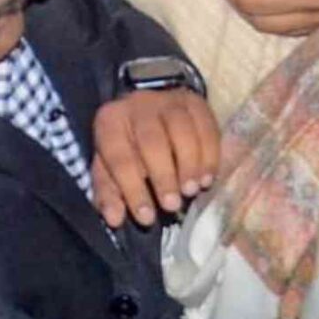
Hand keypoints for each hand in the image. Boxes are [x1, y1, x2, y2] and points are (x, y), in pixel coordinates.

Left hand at [90, 89, 219, 228]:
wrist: (147, 109)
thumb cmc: (127, 147)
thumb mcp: (109, 169)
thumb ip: (109, 194)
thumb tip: (115, 219)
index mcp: (110, 122)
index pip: (119, 158)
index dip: (132, 190)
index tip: (147, 218)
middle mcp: (138, 103)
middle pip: (152, 140)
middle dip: (163, 176)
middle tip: (172, 205)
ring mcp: (169, 99)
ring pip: (182, 129)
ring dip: (189, 164)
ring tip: (192, 190)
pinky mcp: (195, 101)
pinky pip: (206, 126)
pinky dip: (209, 154)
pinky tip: (208, 177)